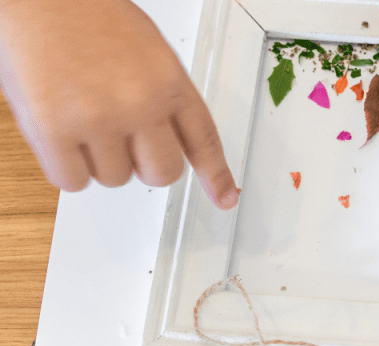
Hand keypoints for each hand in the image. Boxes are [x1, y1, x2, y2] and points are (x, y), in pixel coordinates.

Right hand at [0, 0, 239, 208]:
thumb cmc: (90, 16)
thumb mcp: (150, 51)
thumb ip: (164, 96)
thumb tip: (169, 139)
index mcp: (171, 82)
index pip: (204, 141)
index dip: (216, 176)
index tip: (226, 198)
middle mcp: (142, 103)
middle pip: (162, 173)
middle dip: (143, 164)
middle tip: (123, 140)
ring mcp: (100, 119)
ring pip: (116, 178)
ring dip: (100, 160)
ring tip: (83, 117)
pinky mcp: (55, 130)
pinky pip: (73, 181)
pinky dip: (66, 167)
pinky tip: (61, 134)